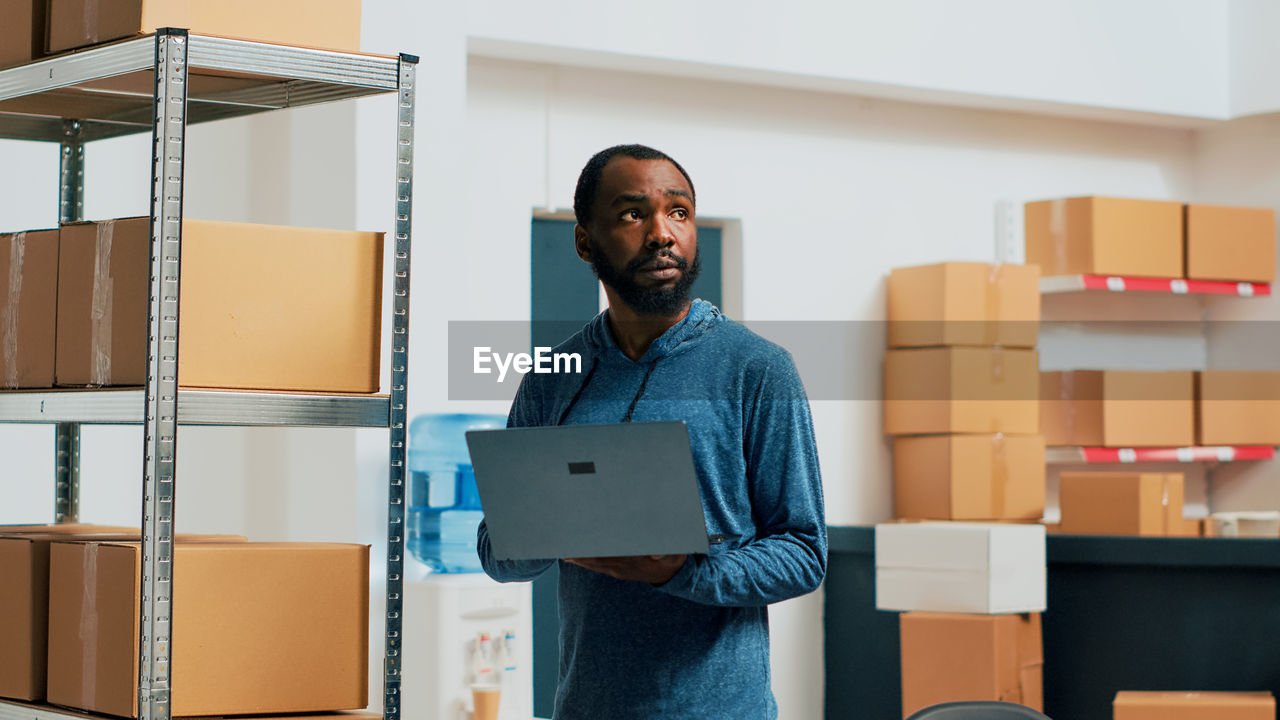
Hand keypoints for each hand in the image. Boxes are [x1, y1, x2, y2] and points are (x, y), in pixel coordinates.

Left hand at [564, 554, 686, 584]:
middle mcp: (622, 567)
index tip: (576, 547)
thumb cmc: (672, 556)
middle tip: (561, 546)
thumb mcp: (675, 553)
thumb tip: (657, 554)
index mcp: (633, 561)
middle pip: (595, 560)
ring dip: (578, 559)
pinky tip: (573, 558)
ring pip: (594, 564)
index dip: (590, 552)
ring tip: (562, 551)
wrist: (674, 574)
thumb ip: (667, 552)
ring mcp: (619, 570)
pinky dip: (584, 563)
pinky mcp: (618, 572)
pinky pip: (598, 567)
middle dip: (578, 554)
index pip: (606, 555)